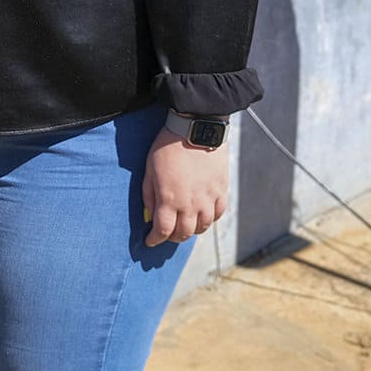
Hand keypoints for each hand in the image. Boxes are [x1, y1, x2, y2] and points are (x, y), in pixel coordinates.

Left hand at [142, 127, 229, 247]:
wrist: (196, 129)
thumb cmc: (168, 146)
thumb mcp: (149, 170)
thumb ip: (149, 195)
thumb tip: (150, 214)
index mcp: (169, 200)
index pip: (162, 231)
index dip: (155, 239)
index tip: (150, 241)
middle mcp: (190, 204)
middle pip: (183, 233)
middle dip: (172, 238)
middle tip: (166, 235)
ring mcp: (208, 199)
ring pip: (202, 227)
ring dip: (191, 231)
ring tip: (184, 226)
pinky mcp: (221, 191)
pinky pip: (218, 214)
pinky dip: (209, 220)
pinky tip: (202, 216)